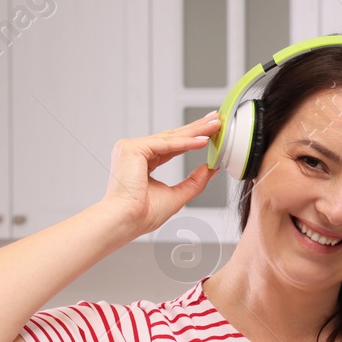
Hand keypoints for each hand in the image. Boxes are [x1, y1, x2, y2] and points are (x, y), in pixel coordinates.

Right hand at [100, 113, 221, 238]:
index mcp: (141, 162)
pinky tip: (203, 141)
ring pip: (170, 138)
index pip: (171, 146)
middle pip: (172, 138)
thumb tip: (210, 168)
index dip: (191, 139)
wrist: (126, 222)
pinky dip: (186, 143)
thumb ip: (194, 182)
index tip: (209, 132)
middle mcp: (134, 152)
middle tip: (215, 120)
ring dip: (194, 131)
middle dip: (196, 128)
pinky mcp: (132, 148)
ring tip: (214, 126)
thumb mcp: (177, 196)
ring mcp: (131, 148)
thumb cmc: (142, 215)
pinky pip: (165, 144)